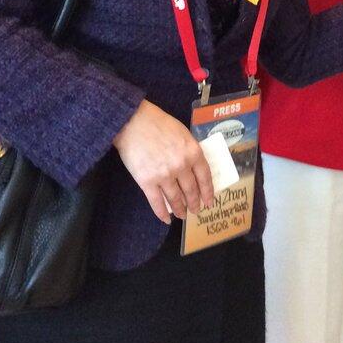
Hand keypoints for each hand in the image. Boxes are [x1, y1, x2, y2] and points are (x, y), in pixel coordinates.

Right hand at [112, 100, 213, 222]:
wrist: (133, 122)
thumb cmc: (158, 123)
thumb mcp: (182, 133)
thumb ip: (190, 150)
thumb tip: (194, 167)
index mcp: (193, 152)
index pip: (205, 177)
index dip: (208, 192)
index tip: (210, 202)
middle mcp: (181, 166)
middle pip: (191, 190)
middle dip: (195, 203)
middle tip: (196, 210)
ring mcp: (164, 176)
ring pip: (175, 198)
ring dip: (180, 209)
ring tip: (183, 215)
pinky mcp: (147, 182)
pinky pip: (157, 202)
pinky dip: (162, 213)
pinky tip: (166, 219)